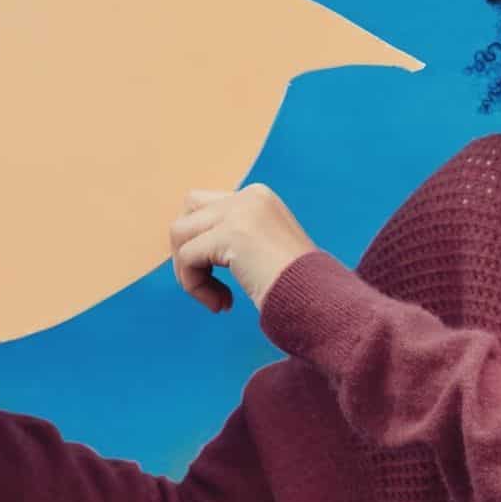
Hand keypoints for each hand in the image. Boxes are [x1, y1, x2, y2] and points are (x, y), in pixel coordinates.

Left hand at [169, 184, 317, 314]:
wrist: (320, 300)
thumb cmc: (297, 288)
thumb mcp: (263, 250)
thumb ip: (233, 238)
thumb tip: (189, 248)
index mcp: (258, 197)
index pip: (206, 208)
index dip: (203, 246)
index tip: (224, 283)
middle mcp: (249, 197)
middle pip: (188, 211)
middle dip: (186, 250)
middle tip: (207, 286)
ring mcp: (240, 212)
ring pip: (179, 233)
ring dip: (188, 272)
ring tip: (216, 299)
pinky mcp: (231, 233)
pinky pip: (187, 258)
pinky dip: (195, 287)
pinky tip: (222, 304)